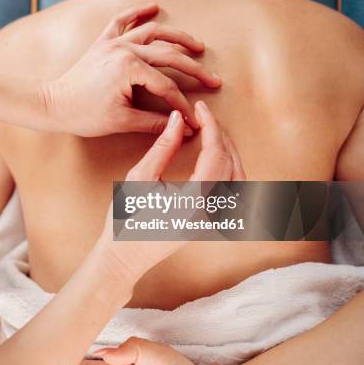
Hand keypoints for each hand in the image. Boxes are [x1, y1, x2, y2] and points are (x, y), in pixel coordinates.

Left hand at [42, 4, 220, 136]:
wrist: (53, 105)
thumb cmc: (84, 115)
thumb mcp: (123, 122)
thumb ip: (155, 123)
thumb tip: (182, 127)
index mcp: (130, 69)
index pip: (167, 86)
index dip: (183, 105)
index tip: (194, 119)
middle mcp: (125, 50)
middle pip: (169, 56)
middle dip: (194, 69)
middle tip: (213, 80)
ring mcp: (114, 42)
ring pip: (153, 33)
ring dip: (177, 36)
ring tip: (197, 45)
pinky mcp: (103, 42)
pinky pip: (122, 20)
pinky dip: (137, 12)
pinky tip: (153, 7)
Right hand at [97, 100, 244, 283]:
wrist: (125, 257)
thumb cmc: (126, 220)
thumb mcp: (140, 178)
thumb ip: (163, 147)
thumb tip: (179, 119)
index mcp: (194, 202)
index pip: (215, 155)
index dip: (211, 126)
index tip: (201, 108)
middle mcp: (210, 213)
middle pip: (232, 165)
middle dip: (221, 136)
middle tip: (204, 117)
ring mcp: (214, 220)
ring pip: (239, 179)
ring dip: (229, 152)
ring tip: (212, 133)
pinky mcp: (211, 221)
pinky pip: (233, 191)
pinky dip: (231, 168)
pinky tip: (217, 156)